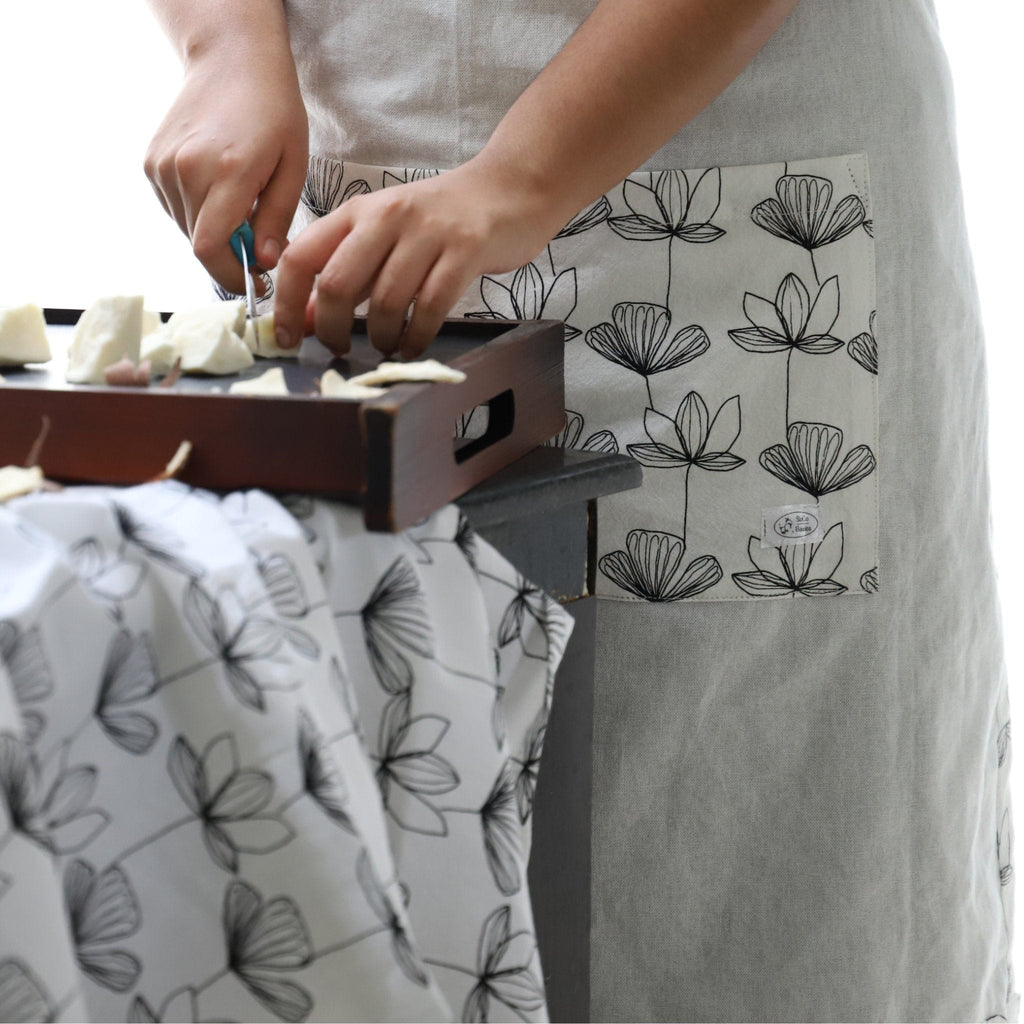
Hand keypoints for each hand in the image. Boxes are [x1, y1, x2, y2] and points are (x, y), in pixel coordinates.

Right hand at [144, 38, 307, 295]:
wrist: (231, 59)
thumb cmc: (273, 111)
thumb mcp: (293, 166)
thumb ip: (276, 218)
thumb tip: (264, 260)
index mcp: (227, 171)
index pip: (211, 249)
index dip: (231, 276)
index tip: (255, 282)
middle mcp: (187, 169)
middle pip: (199, 244)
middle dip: (230, 256)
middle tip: (258, 242)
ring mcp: (163, 165)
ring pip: (187, 229)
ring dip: (214, 233)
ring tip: (240, 205)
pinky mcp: (151, 162)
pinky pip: (175, 209)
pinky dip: (198, 213)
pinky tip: (218, 189)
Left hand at [273, 156, 567, 358]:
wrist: (505, 191)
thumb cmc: (439, 220)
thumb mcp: (383, 237)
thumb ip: (347, 274)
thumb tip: (306, 318)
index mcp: (357, 212)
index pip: (302, 256)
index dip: (286, 303)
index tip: (286, 336)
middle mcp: (386, 217)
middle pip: (338, 284)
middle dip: (332, 329)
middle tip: (338, 348)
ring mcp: (427, 233)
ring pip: (385, 302)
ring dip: (380, 337)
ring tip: (385, 346)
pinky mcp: (464, 251)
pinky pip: (430, 308)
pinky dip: (416, 337)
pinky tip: (412, 345)